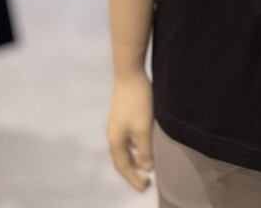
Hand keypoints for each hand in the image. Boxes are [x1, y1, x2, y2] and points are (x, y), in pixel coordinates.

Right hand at [106, 72, 154, 191]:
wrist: (129, 73)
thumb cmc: (137, 102)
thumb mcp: (144, 128)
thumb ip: (145, 150)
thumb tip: (146, 167)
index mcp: (116, 140)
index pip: (123, 167)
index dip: (133, 178)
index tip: (145, 187)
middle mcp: (112, 134)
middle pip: (121, 159)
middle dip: (133, 171)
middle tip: (146, 179)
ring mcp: (116, 124)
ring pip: (124, 148)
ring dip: (135, 158)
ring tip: (148, 164)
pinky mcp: (121, 114)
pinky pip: (127, 138)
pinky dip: (135, 146)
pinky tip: (145, 143)